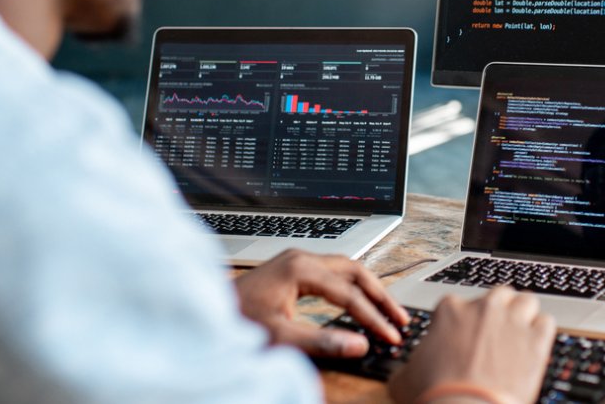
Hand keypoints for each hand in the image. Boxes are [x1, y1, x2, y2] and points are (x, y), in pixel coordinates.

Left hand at [233, 249, 408, 357]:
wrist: (204, 311)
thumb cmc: (235, 321)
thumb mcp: (279, 336)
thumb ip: (321, 341)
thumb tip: (359, 345)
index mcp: (300, 269)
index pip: (350, 294)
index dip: (373, 317)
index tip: (391, 336)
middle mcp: (301, 258)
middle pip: (355, 271)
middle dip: (380, 296)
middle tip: (400, 319)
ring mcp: (295, 261)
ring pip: (346, 269)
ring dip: (368, 289)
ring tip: (387, 311)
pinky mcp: (291, 269)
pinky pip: (332, 272)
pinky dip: (351, 287)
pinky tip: (358, 301)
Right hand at [388, 287, 555, 403]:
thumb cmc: (434, 396)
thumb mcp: (404, 378)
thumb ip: (408, 366)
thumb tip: (405, 372)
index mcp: (450, 310)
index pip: (460, 303)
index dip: (464, 322)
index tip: (465, 338)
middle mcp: (484, 308)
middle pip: (498, 294)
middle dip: (498, 311)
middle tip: (496, 333)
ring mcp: (512, 320)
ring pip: (526, 300)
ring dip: (524, 314)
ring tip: (519, 335)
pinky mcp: (536, 339)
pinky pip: (547, 322)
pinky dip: (542, 333)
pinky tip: (535, 347)